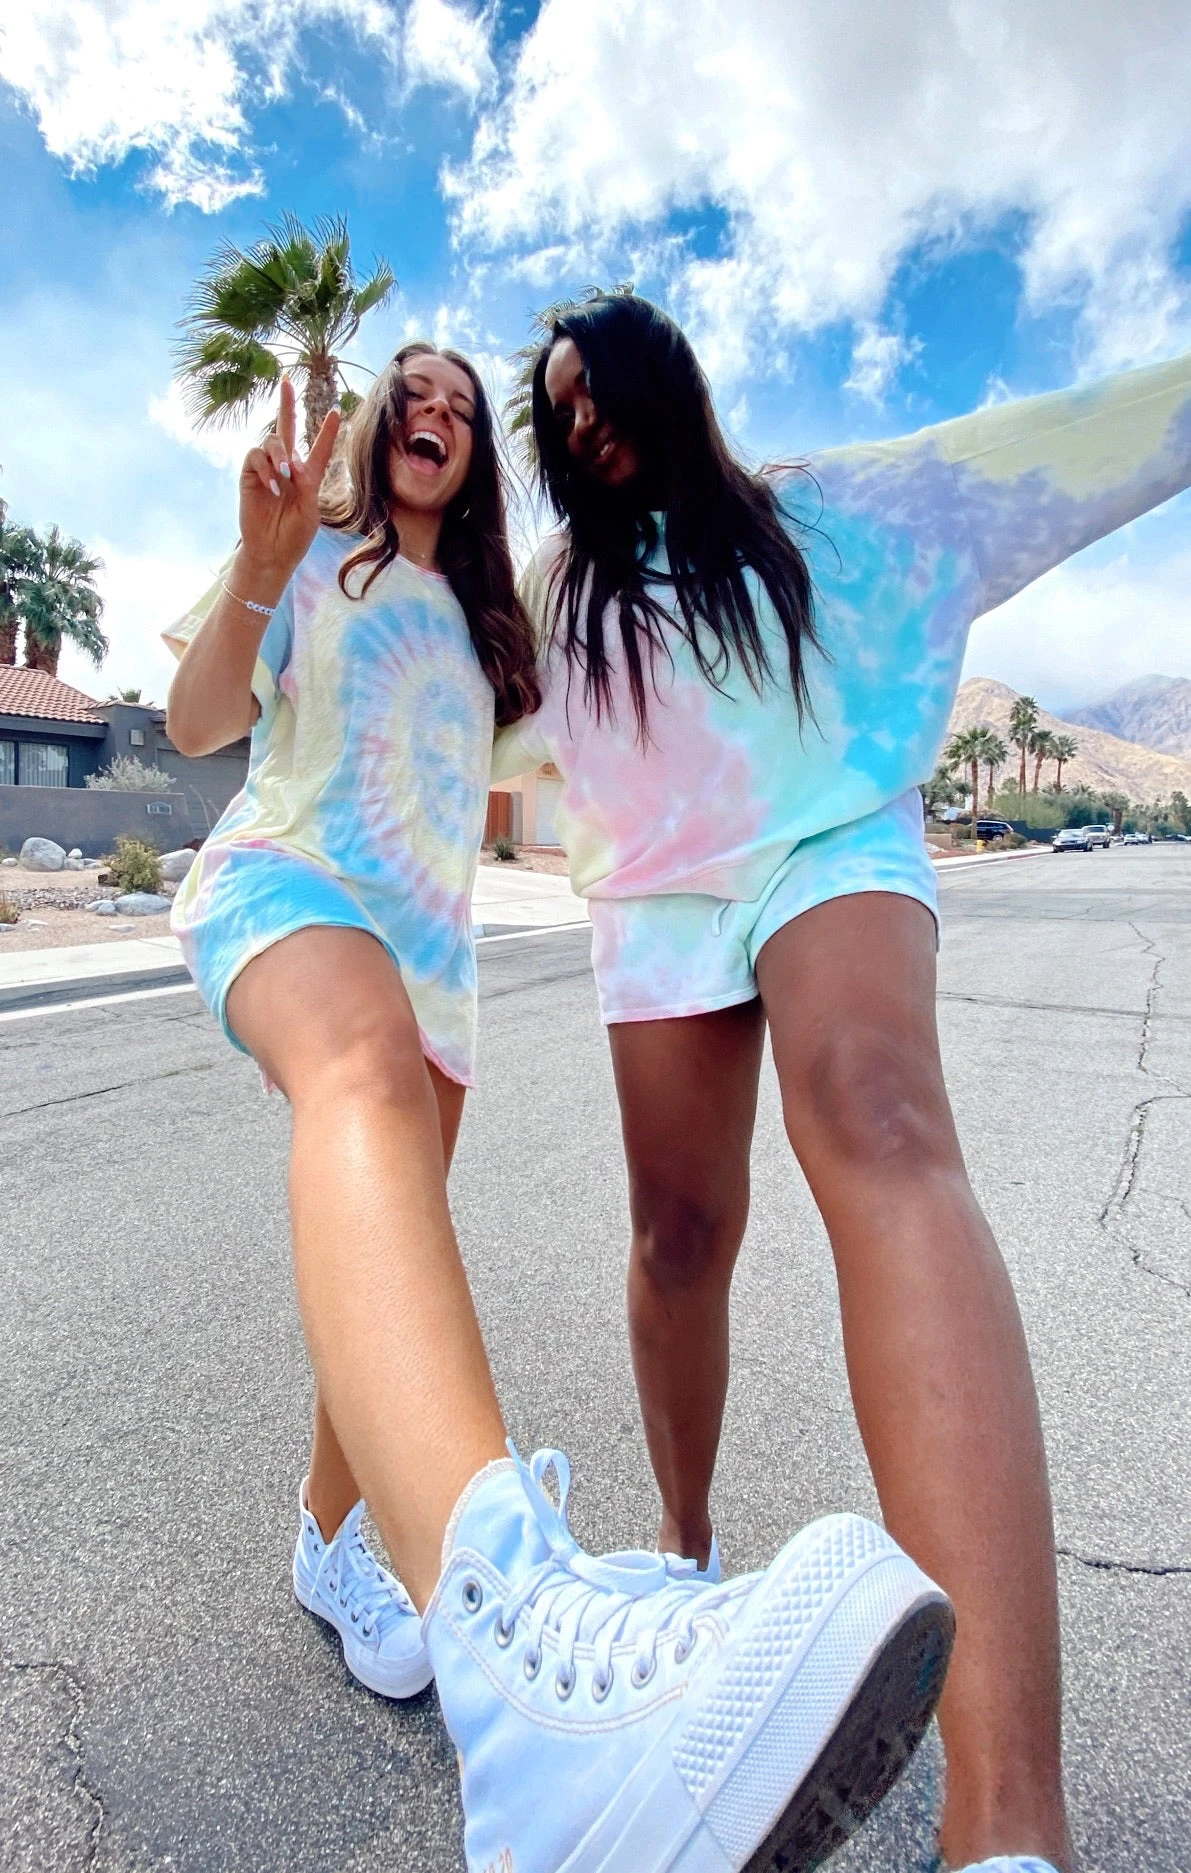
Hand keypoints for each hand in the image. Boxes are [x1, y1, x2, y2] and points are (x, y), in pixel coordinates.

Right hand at [237, 378, 340, 583]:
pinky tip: (273, 486)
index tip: (336, 411)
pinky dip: (265, 468)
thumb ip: (306, 482)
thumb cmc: (295, 536)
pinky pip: (254, 458)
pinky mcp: (249, 476)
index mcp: (308, 476)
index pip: (319, 448)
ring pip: (271, 442)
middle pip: (285, 429)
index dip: (326, 431)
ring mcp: (266, 470)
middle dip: (286, 404)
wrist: (272, 553)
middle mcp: (286, 467)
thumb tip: (291, 461)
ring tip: (285, 475)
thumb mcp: (310, 509)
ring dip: (279, 454)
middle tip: (286, 381)